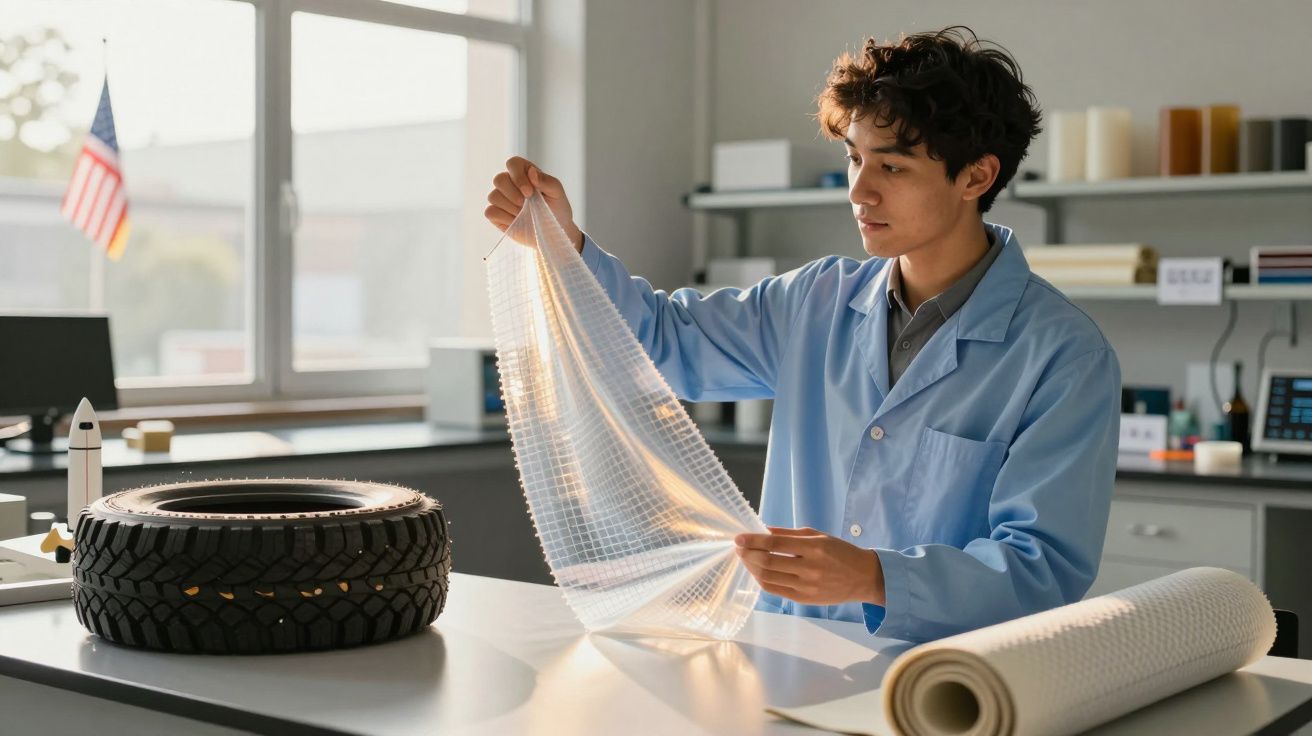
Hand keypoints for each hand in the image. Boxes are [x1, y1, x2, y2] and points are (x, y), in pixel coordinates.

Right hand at [485, 156, 583, 251]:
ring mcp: (502, 199)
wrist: (554, 232)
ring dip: (511, 208)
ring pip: (494, 196)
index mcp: (525, 172)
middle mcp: (510, 183)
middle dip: (512, 193)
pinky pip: (490, 211)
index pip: (513, 163)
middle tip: (526, 204)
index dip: (518, 176)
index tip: (529, 192)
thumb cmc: (556, 209)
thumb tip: (531, 172)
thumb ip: (546, 181)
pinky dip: (504, 218)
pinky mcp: (497, 214)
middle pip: (499, 179)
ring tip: (525, 214)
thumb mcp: (557, 193)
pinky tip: (517, 221)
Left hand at [735, 526, 884, 605]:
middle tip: (739, 548)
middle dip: (748, 554)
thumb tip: (763, 529)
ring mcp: (806, 586)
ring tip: (746, 558)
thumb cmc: (840, 552)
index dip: (753, 541)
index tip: (738, 538)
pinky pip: (776, 590)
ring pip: (769, 578)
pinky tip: (758, 571)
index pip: (775, 544)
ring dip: (752, 567)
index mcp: (813, 548)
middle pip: (768, 562)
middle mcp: (809, 568)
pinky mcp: (805, 599)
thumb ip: (788, 534)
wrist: (863, 577)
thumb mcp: (818, 535)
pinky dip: (762, 580)